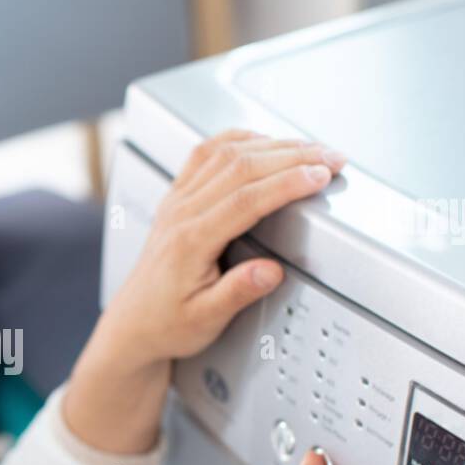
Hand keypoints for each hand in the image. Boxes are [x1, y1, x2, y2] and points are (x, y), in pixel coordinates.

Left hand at [62, 131, 345, 454]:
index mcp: (190, 241)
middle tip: (331, 157)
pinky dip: (238, 140)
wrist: (133, 324)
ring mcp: (177, 201)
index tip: (320, 175)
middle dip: (293, 156)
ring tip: (311, 147)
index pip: (245, 199)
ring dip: (272, 144)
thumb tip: (270, 272)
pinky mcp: (176, 198)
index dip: (287, 182)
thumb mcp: (204, 320)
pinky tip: (262, 140)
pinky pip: (206, 154)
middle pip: (241, 167)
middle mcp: (181, 213)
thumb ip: (237, 293)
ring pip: (226, 153)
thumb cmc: (166, 324)